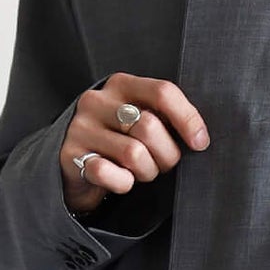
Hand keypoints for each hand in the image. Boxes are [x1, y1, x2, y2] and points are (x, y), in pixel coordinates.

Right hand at [61, 74, 208, 215]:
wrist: (72, 163)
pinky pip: (110, 173)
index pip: (163, 93)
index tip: (199, 142)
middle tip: (161, 163)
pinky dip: (123, 183)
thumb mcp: (140, 119)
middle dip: (166, 155)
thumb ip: (164, 117)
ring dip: (146, 172)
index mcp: (121, 85)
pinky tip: (120, 180)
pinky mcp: (70, 156)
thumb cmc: (117, 141)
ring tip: (140, 172)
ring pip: (134, 154)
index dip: (187, 119)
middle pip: (150, 127)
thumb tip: (199, 136)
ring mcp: (81, 128)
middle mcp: (98, 101)